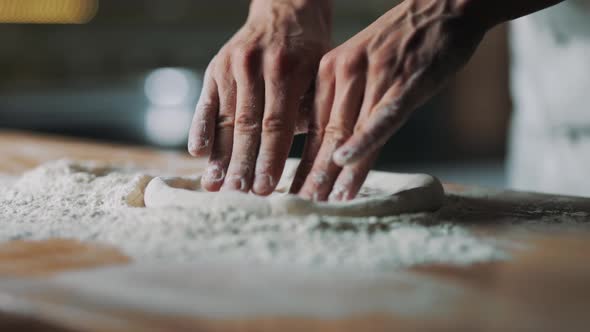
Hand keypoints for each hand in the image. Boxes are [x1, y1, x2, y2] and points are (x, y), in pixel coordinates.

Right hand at [188, 0, 330, 194]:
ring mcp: (231, 66)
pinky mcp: (215, 68)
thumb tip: (305, 158)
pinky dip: (200, 128)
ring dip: (219, 155)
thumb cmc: (310, 51)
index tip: (265, 189)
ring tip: (214, 185)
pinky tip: (196, 153)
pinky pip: (205, 103)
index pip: (276, 124)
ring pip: (225, 119)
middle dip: (242, 165)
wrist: (285, 10)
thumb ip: (308, 111)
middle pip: (246, 126)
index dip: (269, 159)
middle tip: (237, 195)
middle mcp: (255, 66)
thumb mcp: (320, 75)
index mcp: (287, 69)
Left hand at [291, 0, 485, 200]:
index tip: (294, 189)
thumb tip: (335, 142)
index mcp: (330, 71)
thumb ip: (349, 100)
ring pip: (348, 130)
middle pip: (325, 133)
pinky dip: (363, 141)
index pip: (313, 126)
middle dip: (312, 174)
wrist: (443, 6)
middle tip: (299, 204)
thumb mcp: (365, 67)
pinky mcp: (403, 82)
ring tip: (323, 200)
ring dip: (334, 170)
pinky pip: (380, 117)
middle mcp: (344, 73)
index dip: (304, 162)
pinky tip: (346, 162)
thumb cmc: (405, 44)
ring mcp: (373, 77)